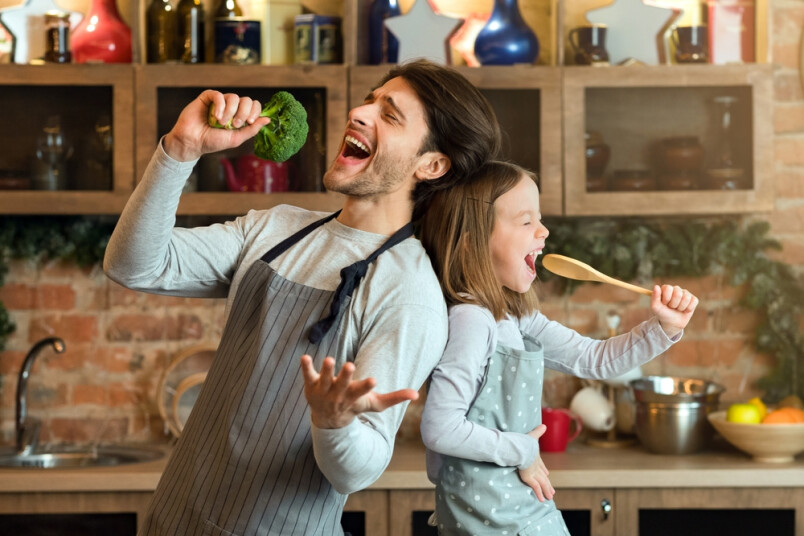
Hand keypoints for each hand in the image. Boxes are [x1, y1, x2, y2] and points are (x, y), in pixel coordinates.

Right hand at [163, 90, 270, 161]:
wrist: (193, 142)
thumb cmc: (213, 142)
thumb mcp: (236, 138)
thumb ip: (252, 129)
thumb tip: (268, 119)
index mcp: (240, 115)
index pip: (254, 105)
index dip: (255, 111)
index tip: (250, 121)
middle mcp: (231, 107)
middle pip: (246, 100)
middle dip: (243, 112)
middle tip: (235, 124)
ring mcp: (220, 101)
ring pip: (233, 97)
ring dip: (230, 111)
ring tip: (222, 123)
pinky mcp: (207, 97)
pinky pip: (218, 95)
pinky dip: (220, 105)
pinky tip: (216, 116)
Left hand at [300, 355, 419, 428]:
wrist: (328, 420)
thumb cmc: (355, 406)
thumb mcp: (374, 404)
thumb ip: (395, 398)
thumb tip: (417, 395)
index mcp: (353, 398)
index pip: (361, 392)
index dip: (366, 386)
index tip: (374, 380)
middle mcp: (337, 395)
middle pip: (341, 386)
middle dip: (345, 377)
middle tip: (350, 366)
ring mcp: (323, 390)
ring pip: (324, 380)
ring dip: (327, 370)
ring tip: (330, 359)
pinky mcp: (311, 384)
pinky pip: (307, 375)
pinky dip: (306, 367)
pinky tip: (304, 357)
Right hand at [518, 424, 554, 501]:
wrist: (521, 449)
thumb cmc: (524, 442)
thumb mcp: (532, 436)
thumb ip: (538, 431)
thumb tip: (544, 425)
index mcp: (536, 458)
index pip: (541, 466)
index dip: (544, 470)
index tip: (547, 474)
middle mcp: (536, 466)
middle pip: (544, 477)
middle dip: (548, 484)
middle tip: (552, 491)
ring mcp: (533, 473)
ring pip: (542, 484)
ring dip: (546, 490)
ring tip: (550, 498)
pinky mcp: (529, 478)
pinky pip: (535, 487)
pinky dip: (539, 493)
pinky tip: (541, 500)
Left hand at [651, 284, 698, 337]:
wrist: (672, 323)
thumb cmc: (663, 313)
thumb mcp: (656, 307)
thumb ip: (654, 297)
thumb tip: (656, 286)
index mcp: (666, 289)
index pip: (668, 288)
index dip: (666, 298)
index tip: (664, 304)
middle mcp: (676, 289)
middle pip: (678, 294)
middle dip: (674, 304)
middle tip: (671, 307)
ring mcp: (685, 293)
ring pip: (686, 298)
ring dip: (681, 307)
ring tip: (677, 309)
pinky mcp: (693, 299)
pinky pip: (693, 301)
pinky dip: (688, 309)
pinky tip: (684, 310)